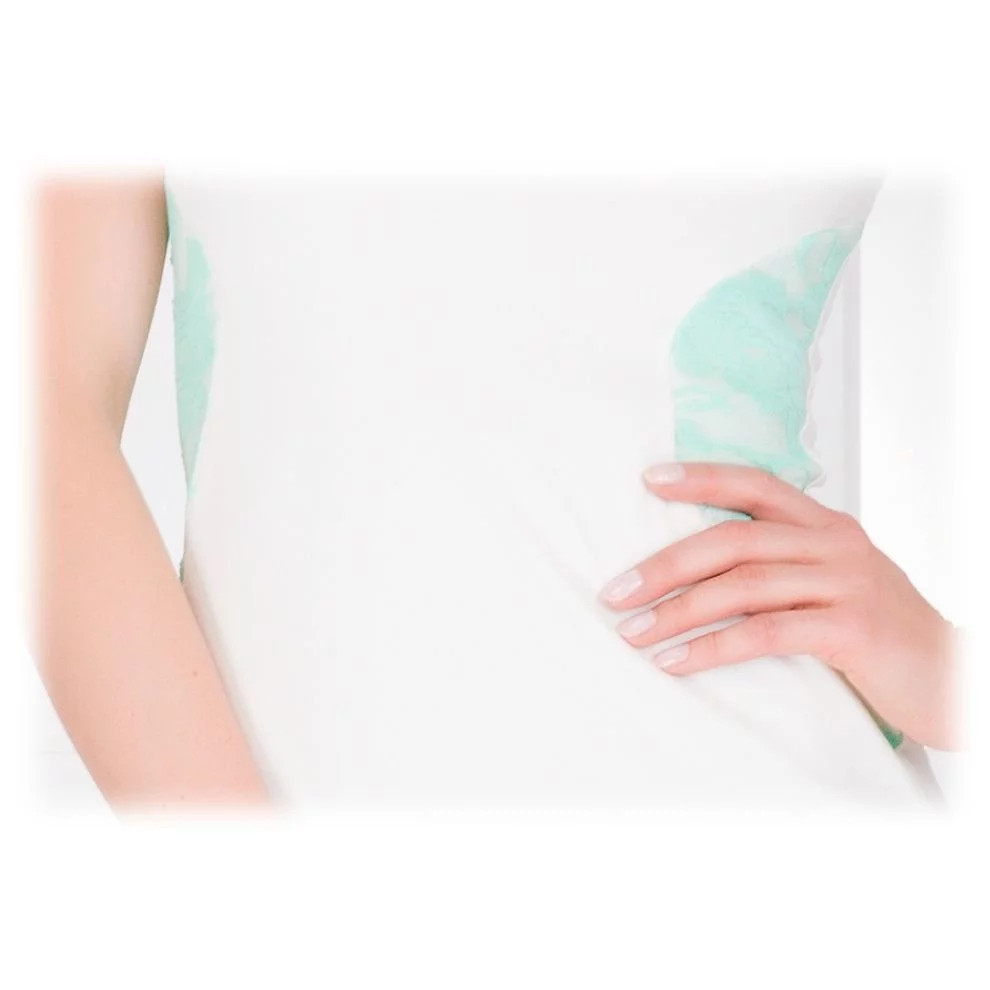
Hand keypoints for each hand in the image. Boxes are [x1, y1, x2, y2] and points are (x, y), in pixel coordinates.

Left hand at [597, 461, 960, 750]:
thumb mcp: (835, 582)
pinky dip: (712, 648)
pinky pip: (764, 634)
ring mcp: (846, 582)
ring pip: (741, 587)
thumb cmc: (880, 631)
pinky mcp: (851, 628)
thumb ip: (784, 566)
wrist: (957, 678)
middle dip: (665, 565)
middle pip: (733, 541)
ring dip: (676, 612)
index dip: (702, 478)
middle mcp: (835, 542)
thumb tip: (702, 571)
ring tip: (632, 632)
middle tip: (615, 592)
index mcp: (826, 524)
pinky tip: (675, 662)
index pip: (756, 486)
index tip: (649, 479)